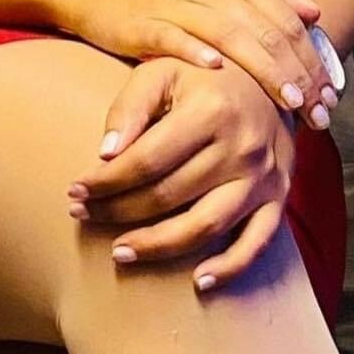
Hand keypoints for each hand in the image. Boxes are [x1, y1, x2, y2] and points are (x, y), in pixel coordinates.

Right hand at [47, 0, 340, 125]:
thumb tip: (313, 11)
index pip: (288, 18)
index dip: (315, 58)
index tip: (332, 97)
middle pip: (268, 30)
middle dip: (300, 74)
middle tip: (320, 112)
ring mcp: (176, 0)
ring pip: (231, 36)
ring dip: (264, 71)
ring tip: (288, 103)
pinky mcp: (142, 21)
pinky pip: (174, 37)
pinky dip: (197, 53)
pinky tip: (218, 74)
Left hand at [66, 57, 295, 290]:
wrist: (269, 76)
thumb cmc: (202, 75)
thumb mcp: (163, 71)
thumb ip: (130, 107)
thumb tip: (105, 154)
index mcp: (210, 111)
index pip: (146, 160)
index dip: (105, 181)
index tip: (75, 191)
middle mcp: (241, 147)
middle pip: (169, 195)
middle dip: (117, 211)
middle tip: (82, 216)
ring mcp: (263, 176)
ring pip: (205, 226)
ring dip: (158, 246)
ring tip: (118, 253)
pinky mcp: (278, 196)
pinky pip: (257, 243)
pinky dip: (229, 267)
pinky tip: (197, 282)